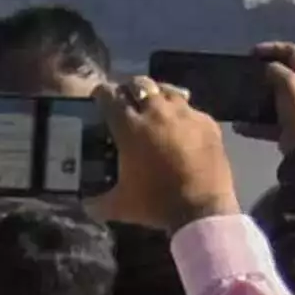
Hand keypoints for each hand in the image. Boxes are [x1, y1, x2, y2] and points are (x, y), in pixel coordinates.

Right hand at [96, 77, 238, 229]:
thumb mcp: (118, 204)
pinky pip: (192, 108)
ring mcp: (187, 115)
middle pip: (140, 85)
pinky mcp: (209, 123)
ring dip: (157, 94)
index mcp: (131, 128)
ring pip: (168, 91)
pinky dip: (182, 111)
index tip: (99, 96)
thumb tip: (84, 205)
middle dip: (129, 89)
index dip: (102, 94)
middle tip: (125, 98)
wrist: (202, 208)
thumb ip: (96, 201)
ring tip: (153, 104)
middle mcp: (158, 114)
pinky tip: (181, 122)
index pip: (110, 97)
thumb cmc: (155, 203)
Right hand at [252, 41, 294, 153]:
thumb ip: (278, 71)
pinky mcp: (288, 125)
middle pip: (285, 72)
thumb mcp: (289, 84)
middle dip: (264, 70)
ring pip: (274, 96)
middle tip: (247, 70)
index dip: (274, 47)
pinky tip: (240, 126)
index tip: (252, 52)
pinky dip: (254, 122)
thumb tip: (269, 67)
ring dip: (258, 96)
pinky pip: (268, 119)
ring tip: (242, 95)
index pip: (294, 51)